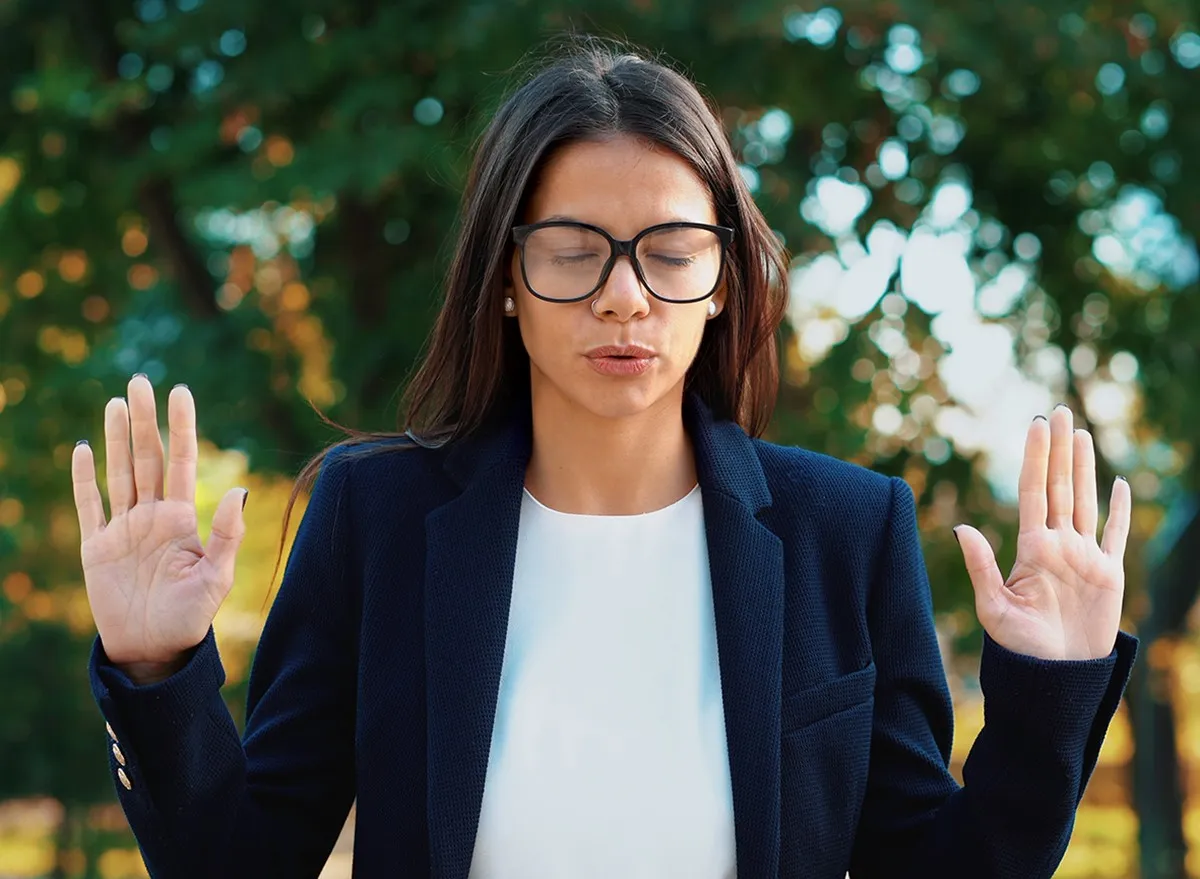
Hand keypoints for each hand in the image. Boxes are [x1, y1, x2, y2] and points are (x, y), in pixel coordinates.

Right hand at [72, 375, 247, 681]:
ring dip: (117, 438)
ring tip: (118, 402)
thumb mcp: (216, 577)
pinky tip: (84, 448)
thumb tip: (240, 490)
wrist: (153, 650)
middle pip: (147, 457)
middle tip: (140, 381)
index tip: (181, 391)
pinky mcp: (97, 547)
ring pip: (119, 472)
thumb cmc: (191, 617)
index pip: (181, 461)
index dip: (181, 426)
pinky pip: (89, 505)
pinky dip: (84, 478)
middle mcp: (152, 516)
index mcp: (182, 518)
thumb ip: (227, 534)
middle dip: (145, 420)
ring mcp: (123, 529)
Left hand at [954, 405, 1131, 660]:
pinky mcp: (1108, 575)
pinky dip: (1120, 509)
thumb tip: (960, 527)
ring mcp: (1084, 557)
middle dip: (1059, 449)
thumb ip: (980, 566)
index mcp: (1031, 547)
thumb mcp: (993, 607)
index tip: (1036, 425)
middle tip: (1058, 411)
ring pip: (1085, 500)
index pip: (1034, 490)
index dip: (1036, 456)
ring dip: (1084, 467)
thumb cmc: (1020, 648)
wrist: (1055, 678)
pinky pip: (1115, 534)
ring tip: (1081, 433)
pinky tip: (1119, 483)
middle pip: (1059, 486)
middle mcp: (1058, 545)